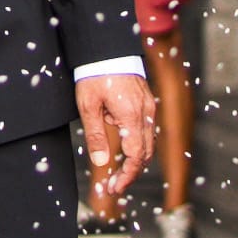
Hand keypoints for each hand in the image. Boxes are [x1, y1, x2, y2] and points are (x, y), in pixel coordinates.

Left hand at [78, 72, 155, 211]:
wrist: (107, 49)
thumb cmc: (95, 75)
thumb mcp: (88, 107)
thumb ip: (96, 136)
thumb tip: (101, 163)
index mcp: (132, 116)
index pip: (136, 156)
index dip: (127, 176)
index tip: (115, 188)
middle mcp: (145, 114)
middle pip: (146, 154)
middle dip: (131, 173)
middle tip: (114, 186)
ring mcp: (149, 108)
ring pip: (148, 144)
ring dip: (135, 161)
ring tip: (117, 174)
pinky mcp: (147, 104)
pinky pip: (147, 131)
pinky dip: (137, 146)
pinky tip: (122, 149)